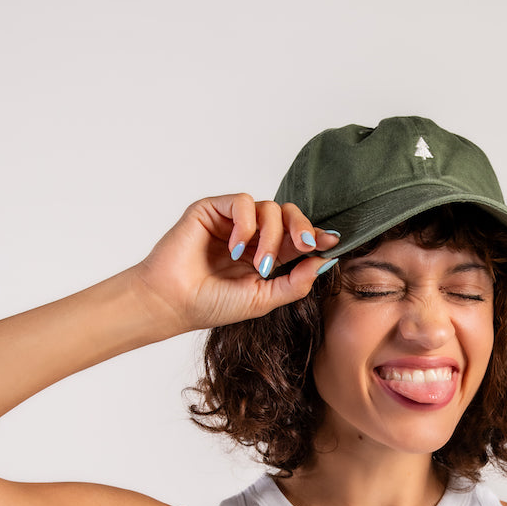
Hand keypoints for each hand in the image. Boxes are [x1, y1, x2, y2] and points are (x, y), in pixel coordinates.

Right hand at [129, 194, 341, 334]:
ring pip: (268, 208)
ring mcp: (231, 222)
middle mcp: (250, 235)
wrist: (174, 303)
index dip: (315, 235)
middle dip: (302, 227)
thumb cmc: (212, 304)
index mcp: (265, 255)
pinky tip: (237, 248)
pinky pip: (242, 201)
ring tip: (258, 265)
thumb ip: (295, 283)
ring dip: (271, 237)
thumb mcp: (264, 299)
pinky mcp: (212, 210)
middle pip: (287, 214)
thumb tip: (325, 261)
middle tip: (306, 244)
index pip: (296, 237)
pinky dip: (246, 224)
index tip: (332, 241)